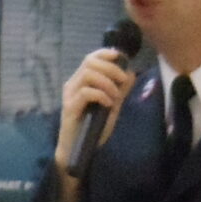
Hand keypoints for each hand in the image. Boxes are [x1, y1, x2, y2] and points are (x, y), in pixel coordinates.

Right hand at [54, 48, 137, 201]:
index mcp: (81, 81)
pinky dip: (101, 95)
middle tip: (122, 81)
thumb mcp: (111, 106)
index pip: (90, 57)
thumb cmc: (93, 127)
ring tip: (115, 96)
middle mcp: (73, 84)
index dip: (105, 53)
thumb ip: (120, 90)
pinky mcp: (69, 107)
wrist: (78, 148)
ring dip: (107, 82)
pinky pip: (86, 92)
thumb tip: (131, 73)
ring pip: (88, 74)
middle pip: (89, 62)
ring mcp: (69, 95)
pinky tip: (108, 104)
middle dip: (111, 68)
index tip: (120, 57)